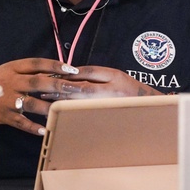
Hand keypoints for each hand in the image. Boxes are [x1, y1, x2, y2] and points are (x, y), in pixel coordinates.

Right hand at [0, 58, 83, 135]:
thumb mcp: (9, 70)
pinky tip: (46, 129)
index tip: (72, 70)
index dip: (54, 65)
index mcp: (13, 68)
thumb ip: (29, 71)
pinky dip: (33, 127)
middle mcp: (11, 83)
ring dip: (49, 106)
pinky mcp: (5, 116)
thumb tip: (57, 72)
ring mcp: (8, 100)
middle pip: (37, 82)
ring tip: (65, 109)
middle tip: (76, 88)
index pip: (36, 64)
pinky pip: (21, 122)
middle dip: (58, 85)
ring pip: (31, 103)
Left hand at [39, 65, 162, 100]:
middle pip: (78, 92)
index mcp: (111, 82)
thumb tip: (72, 73)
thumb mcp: (115, 75)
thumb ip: (94, 74)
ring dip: (61, 101)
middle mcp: (106, 96)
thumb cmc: (129, 88)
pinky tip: (57, 110)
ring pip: (78, 104)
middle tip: (43, 89)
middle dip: (59, 90)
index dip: (67, 76)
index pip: (85, 77)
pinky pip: (82, 112)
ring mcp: (104, 107)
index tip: (51, 75)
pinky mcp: (101, 116)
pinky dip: (69, 110)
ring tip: (45, 99)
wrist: (147, 106)